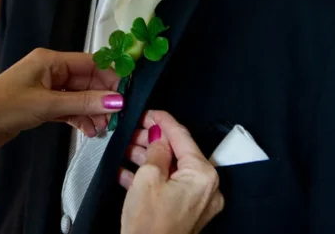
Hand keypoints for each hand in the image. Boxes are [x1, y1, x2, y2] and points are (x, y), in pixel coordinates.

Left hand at [0, 48, 121, 152]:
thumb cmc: (7, 106)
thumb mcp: (48, 105)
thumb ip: (83, 103)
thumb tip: (118, 101)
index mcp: (50, 60)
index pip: (90, 63)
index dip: (111, 76)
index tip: (129, 93)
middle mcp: (50, 70)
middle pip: (86, 80)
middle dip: (102, 99)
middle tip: (116, 119)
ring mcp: (46, 87)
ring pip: (78, 96)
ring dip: (91, 111)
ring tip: (101, 130)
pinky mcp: (42, 105)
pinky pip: (68, 107)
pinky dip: (79, 118)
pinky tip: (89, 131)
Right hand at [119, 111, 223, 233]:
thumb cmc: (150, 228)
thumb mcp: (147, 178)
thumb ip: (156, 150)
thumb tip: (158, 135)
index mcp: (203, 175)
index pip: (183, 137)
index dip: (163, 120)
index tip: (150, 111)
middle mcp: (207, 188)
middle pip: (179, 153)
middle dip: (153, 140)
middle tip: (134, 130)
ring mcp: (198, 203)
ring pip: (173, 169)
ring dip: (149, 158)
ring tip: (127, 149)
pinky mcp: (186, 213)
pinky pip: (170, 186)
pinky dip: (151, 177)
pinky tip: (128, 171)